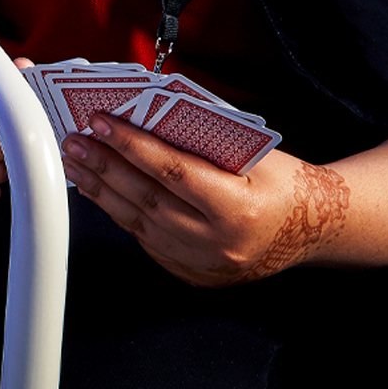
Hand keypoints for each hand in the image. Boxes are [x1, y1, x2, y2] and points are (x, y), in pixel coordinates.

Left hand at [64, 114, 349, 285]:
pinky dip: (119, 210)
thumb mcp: (252, 155)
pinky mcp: (190, 272)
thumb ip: (201, 142)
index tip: (100, 121)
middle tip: (73, 139)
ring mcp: (201, 263)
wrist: (313, 229)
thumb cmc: (283, 183)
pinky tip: (100, 188)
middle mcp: (216, 242)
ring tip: (76, 161)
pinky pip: (144, 238)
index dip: (131, 145)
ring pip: (137, 222)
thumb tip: (144, 116)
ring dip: (100, 188)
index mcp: (238, 209)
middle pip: (146, 198)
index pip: (172, 171)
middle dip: (104, 165)